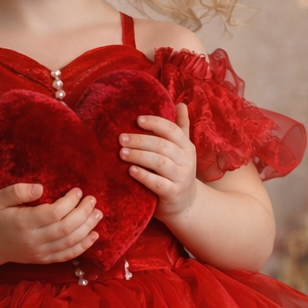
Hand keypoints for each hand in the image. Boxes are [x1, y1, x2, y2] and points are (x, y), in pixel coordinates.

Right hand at [0, 183, 101, 265]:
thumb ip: (18, 191)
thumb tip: (41, 188)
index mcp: (23, 223)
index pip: (53, 213)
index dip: (69, 202)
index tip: (77, 191)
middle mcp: (33, 240)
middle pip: (66, 228)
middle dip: (83, 213)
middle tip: (92, 200)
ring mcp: (39, 253)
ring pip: (70, 242)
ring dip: (87, 228)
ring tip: (98, 214)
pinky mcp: (44, 260)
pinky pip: (67, 256)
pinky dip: (83, 246)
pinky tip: (94, 235)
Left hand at [119, 102, 197, 219]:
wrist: (186, 204)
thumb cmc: (178, 172)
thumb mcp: (183, 150)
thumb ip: (181, 127)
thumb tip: (181, 104)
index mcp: (187, 147)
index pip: (172, 130)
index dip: (155, 123)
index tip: (137, 120)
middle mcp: (186, 161)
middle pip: (162, 146)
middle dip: (140, 140)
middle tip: (121, 138)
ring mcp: (181, 178)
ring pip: (159, 163)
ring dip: (139, 156)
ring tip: (122, 153)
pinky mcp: (173, 193)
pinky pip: (157, 183)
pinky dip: (144, 176)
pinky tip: (130, 171)